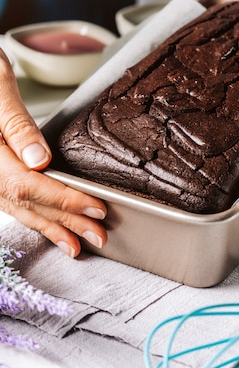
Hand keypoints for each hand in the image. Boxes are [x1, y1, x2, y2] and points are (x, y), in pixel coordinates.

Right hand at [0, 49, 106, 256]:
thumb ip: (16, 124)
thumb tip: (39, 160)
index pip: (28, 185)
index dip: (63, 200)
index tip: (94, 208)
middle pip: (26, 202)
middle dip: (64, 222)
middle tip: (98, 235)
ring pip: (18, 207)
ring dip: (50, 226)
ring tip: (77, 243)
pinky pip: (11, 200)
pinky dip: (34, 216)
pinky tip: (50, 225)